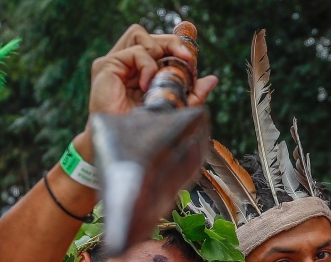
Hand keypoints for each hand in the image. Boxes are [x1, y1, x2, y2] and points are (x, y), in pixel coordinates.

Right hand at [76, 24, 218, 160]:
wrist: (126, 146)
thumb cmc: (147, 130)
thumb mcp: (177, 109)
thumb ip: (193, 93)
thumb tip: (212, 79)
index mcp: (142, 72)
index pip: (159, 46)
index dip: (175, 45)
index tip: (191, 57)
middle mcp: (128, 65)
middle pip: (150, 36)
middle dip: (171, 43)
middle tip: (186, 58)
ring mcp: (116, 64)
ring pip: (138, 34)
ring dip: (158, 49)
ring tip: (162, 75)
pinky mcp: (106, 66)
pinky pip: (135, 51)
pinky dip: (147, 65)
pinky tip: (147, 85)